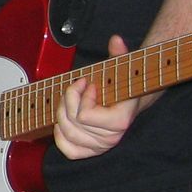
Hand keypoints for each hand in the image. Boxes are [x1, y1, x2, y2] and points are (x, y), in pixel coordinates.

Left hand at [54, 34, 141, 159]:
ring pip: (67, 133)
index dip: (80, 96)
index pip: (85, 115)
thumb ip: (119, 54)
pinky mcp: (91, 151)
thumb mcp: (122, 68)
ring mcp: (100, 146)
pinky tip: (62, 122)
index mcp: (120, 121)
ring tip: (70, 100)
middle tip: (76, 87)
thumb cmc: (124, 85)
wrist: (131, 101)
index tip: (88, 84)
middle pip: (72, 122)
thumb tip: (116, 40)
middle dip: (69, 100)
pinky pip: (69, 150)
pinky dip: (60, 137)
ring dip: (62, 113)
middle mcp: (111, 138)